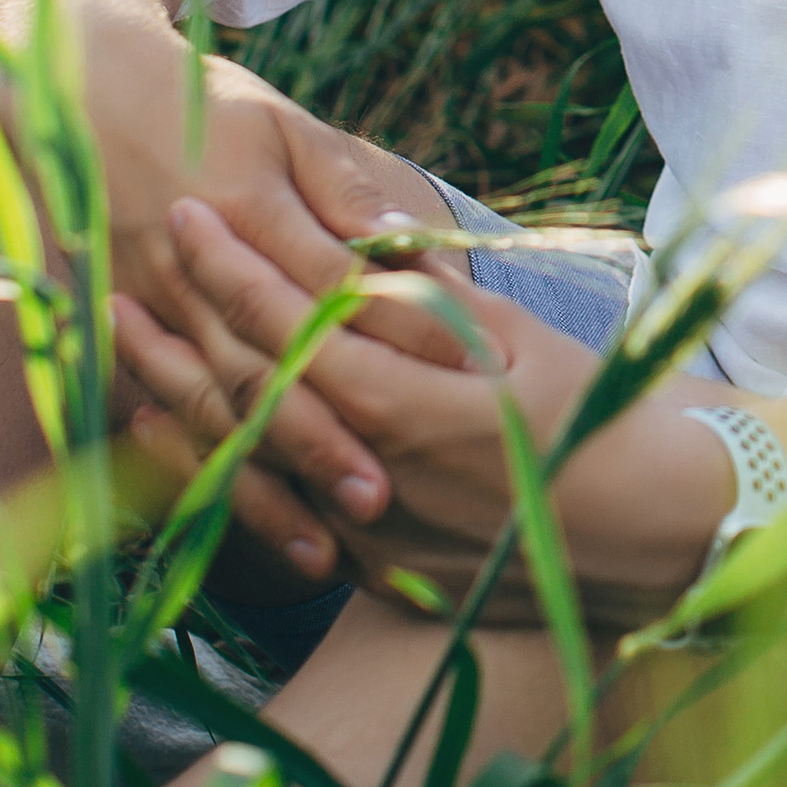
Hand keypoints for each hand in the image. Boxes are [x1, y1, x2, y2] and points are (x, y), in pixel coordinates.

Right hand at [0, 5, 454, 583]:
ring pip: (214, 412)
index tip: (461, 384)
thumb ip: (345, 185)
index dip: (394, 337)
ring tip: (325, 551)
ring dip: (265, 486)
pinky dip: (205, 476)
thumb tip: (408, 243)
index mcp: (246, 205)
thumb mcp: (285, 122)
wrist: (78, 88)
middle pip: (265, 368)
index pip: (333, 287)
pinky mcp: (123, 333)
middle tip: (384, 500)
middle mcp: (194, 269)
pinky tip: (248, 525)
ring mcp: (151, 307)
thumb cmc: (204, 103)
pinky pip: (166, 419)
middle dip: (321, 441)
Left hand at [112, 203, 727, 621]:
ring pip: (248, 456)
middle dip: (189, 318)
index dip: (237, 271)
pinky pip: (277, 507)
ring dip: (180, 387)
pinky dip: (218, 458)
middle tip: (140, 254)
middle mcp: (371, 482)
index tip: (196, 214)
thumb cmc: (604, 418)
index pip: (295, 331)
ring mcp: (366, 537)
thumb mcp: (528, 344)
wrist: (655, 534)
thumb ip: (436, 300)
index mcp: (409, 413)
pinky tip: (172, 420)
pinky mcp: (374, 572)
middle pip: (251, 393)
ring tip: (132, 327)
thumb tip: (366, 239)